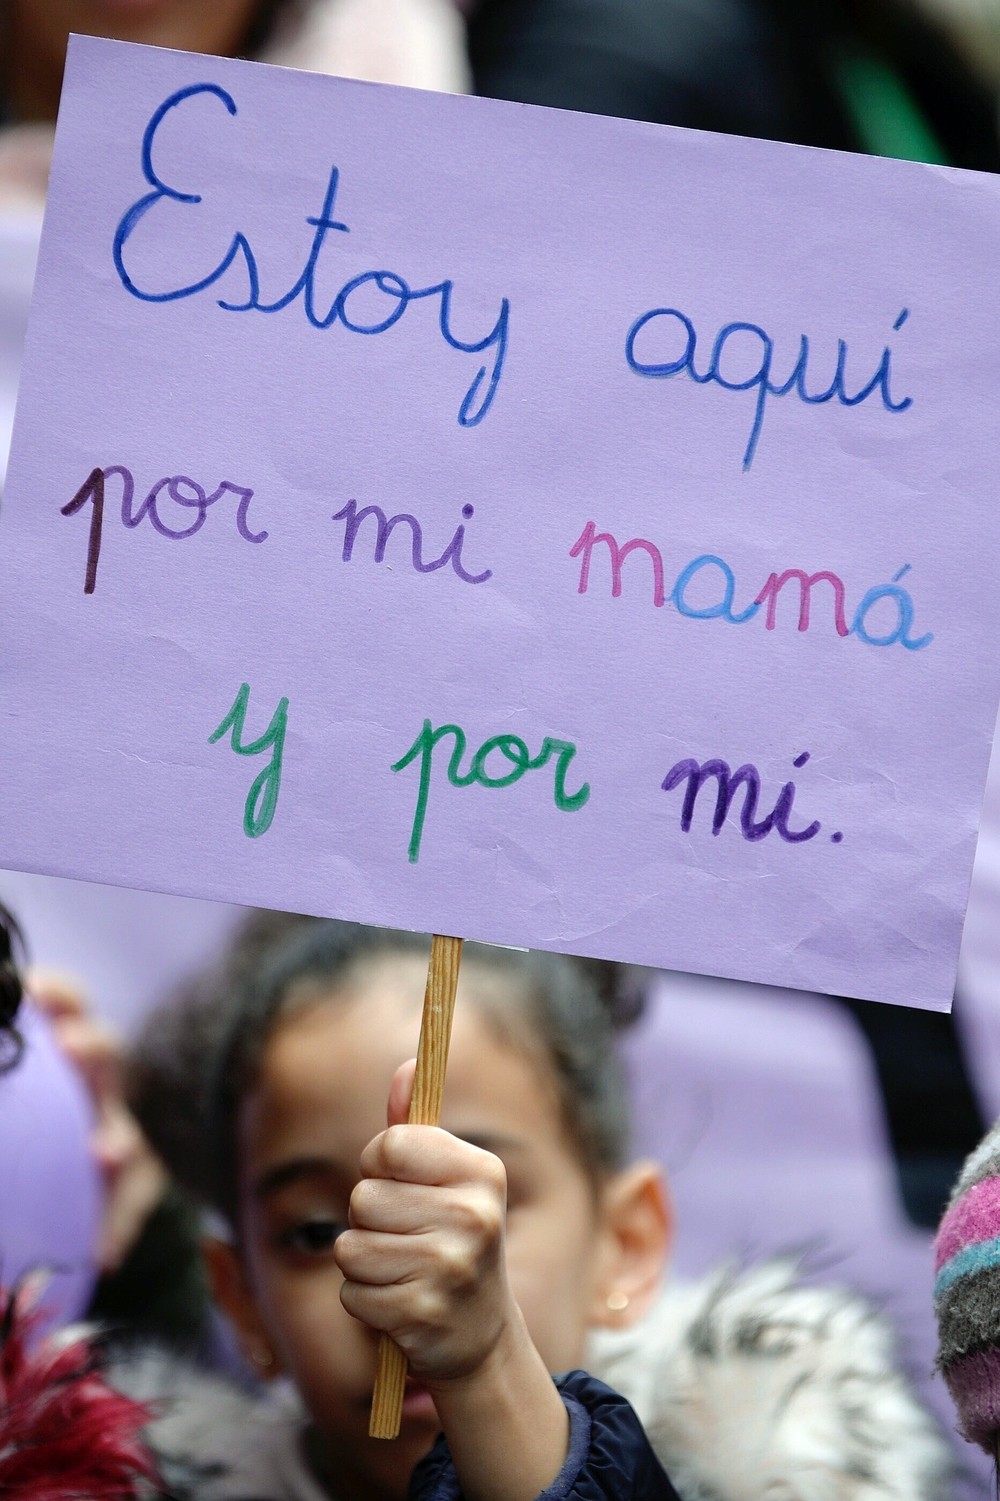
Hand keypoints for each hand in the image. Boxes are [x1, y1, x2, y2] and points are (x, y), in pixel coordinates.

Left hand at [27, 969, 166, 1272]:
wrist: (90, 1170)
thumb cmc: (52, 1114)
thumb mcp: (39, 1089)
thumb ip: (17, 1068)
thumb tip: (0, 1014)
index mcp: (73, 1050)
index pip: (72, 1006)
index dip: (59, 995)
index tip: (33, 990)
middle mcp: (106, 1083)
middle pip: (108, 1055)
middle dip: (92, 1047)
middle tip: (70, 1046)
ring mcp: (128, 1130)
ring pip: (130, 1129)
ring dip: (118, 1140)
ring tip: (105, 1154)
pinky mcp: (140, 1181)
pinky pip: (135, 1202)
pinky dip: (120, 1224)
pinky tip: (106, 1251)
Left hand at [335, 1059, 514, 1383]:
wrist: (480, 1335)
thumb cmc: (451, 1240)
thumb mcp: (446, 1181)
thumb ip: (415, 1130)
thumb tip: (405, 1068)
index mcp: (482, 1173)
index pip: (391, 1144)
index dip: (380, 1164)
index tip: (400, 1183)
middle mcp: (474, 1217)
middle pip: (363, 1197)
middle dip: (369, 1219)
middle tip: (407, 1237)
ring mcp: (450, 1268)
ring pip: (350, 1247)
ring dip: (363, 1261)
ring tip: (403, 1271)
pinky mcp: (422, 1314)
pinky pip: (351, 1292)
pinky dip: (365, 1300)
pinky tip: (401, 1304)